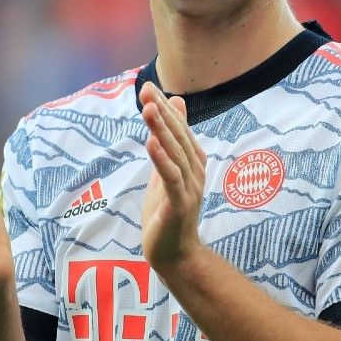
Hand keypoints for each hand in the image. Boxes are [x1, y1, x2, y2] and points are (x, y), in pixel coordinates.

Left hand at [139, 82, 207, 270]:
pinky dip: (161, 159)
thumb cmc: (168, 212)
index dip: (163, 108)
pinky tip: (151, 143)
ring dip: (161, 130)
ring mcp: (190, 188)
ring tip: (147, 109)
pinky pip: (170, 178)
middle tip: (146, 90)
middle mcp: (195, 171)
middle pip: (177, 136)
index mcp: (192, 161)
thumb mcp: (167, 171)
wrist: (175, 254)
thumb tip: (174, 104)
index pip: (178, 129)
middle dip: (161, 112)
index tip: (147, 87)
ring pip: (174, 153)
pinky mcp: (180, 204)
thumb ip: (171, 140)